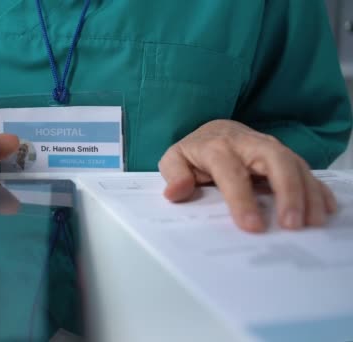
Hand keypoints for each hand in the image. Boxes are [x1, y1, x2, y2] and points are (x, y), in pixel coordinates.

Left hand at [159, 119, 336, 232]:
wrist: (214, 130)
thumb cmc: (195, 152)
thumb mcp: (175, 159)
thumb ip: (174, 175)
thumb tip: (176, 192)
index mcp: (217, 147)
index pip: (231, 172)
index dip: (242, 199)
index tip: (252, 226)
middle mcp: (248, 144)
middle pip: (275, 160)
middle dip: (287, 191)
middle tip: (293, 224)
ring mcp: (270, 147)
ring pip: (295, 164)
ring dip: (307, 193)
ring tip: (313, 223)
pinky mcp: (285, 155)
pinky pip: (305, 169)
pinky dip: (318, 188)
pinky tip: (326, 209)